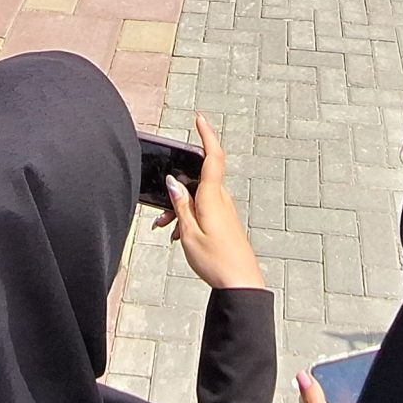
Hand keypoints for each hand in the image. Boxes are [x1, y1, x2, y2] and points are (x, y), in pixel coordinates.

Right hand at [159, 116, 266, 291]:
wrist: (240, 283)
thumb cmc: (216, 260)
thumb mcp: (190, 232)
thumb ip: (180, 205)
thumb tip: (173, 182)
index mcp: (213, 197)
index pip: (213, 156)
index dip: (206, 135)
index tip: (199, 119)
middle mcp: (222, 199)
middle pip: (198, 179)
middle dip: (176, 188)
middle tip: (162, 213)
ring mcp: (225, 210)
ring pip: (198, 196)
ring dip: (180, 207)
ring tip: (167, 229)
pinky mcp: (225, 221)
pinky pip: (203, 209)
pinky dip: (188, 216)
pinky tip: (179, 236)